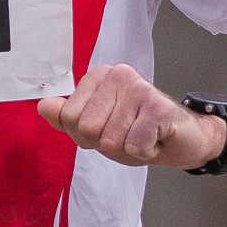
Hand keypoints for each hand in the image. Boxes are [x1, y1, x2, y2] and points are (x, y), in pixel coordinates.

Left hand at [38, 63, 225, 167]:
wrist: (182, 140)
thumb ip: (66, 117)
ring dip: (128, 149)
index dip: (87, 136)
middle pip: (86, 128)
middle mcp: (118, 74)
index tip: (110, 128)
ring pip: (110, 140)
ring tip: (143, 136)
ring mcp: (139, 87)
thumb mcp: (96, 128)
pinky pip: (134, 145)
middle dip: (106, 143)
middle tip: (129, 134)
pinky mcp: (158, 106)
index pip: (68, 117)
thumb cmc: (138, 132)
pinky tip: (155, 139)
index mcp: (98, 76)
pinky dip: (145, 152)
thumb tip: (43, 105)